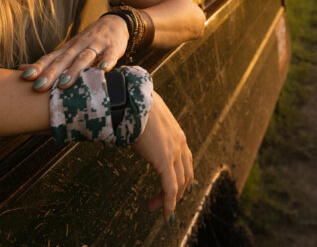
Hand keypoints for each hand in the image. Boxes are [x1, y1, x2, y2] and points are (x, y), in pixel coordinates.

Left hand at [19, 15, 127, 90]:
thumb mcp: (68, 49)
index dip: (39, 67)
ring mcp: (96, 46)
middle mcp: (79, 45)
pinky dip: (106, 61)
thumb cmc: (88, 42)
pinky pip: (110, 55)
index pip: (51, 58)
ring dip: (74, 70)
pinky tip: (102, 70)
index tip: (26, 78)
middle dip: (51, 73)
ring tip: (64, 84)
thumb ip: (48, 61)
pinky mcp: (113, 47)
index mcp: (68, 48)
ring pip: (84, 58)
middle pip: (64, 59)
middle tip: (39, 86)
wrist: (115, 22)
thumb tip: (20, 70)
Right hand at [132, 92, 192, 219]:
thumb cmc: (135, 105)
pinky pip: (170, 189)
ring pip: (179, 184)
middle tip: (161, 203)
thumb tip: (129, 124)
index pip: (186, 162)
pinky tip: (165, 215)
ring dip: (168, 200)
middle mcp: (180, 144)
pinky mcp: (165, 161)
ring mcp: (174, 152)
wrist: (133, 101)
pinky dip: (169, 204)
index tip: (172, 190)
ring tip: (154, 209)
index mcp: (177, 134)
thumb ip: (145, 126)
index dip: (182, 178)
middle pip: (185, 175)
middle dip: (176, 192)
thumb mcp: (146, 118)